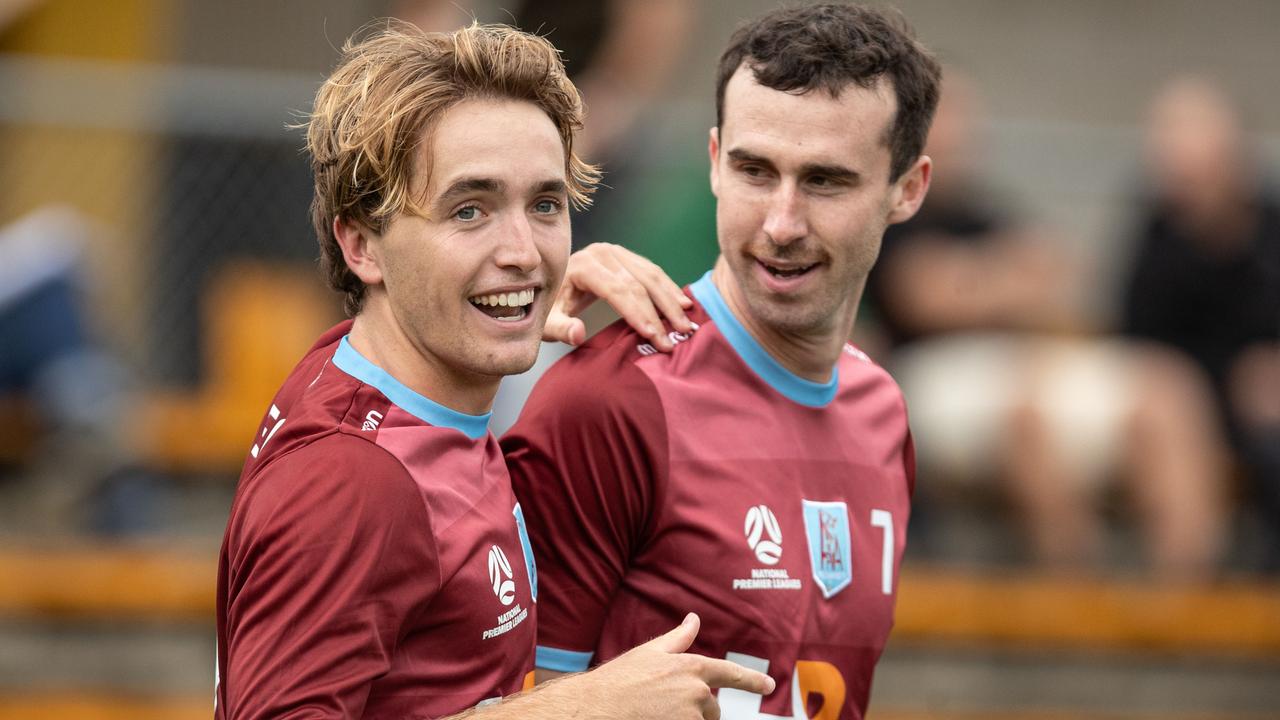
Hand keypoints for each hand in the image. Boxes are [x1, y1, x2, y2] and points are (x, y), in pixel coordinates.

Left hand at [543, 243, 693, 350]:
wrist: (550, 286)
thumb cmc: (549, 308)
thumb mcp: (547, 322)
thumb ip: (559, 329)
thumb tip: (578, 333)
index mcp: (582, 266)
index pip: (617, 290)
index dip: (638, 313)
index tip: (654, 336)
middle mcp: (602, 253)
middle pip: (639, 282)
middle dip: (660, 312)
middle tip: (678, 336)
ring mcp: (616, 252)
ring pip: (651, 274)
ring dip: (671, 300)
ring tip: (686, 324)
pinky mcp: (626, 256)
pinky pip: (652, 271)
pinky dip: (669, 289)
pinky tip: (683, 305)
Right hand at [557, 613, 775, 719]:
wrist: (597, 708)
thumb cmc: (619, 680)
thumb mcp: (650, 653)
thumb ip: (679, 638)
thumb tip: (694, 618)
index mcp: (691, 667)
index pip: (730, 673)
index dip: (752, 680)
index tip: (770, 684)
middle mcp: (697, 692)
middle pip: (711, 709)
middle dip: (696, 711)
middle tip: (662, 706)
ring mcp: (691, 716)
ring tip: (654, 714)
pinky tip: (656, 718)